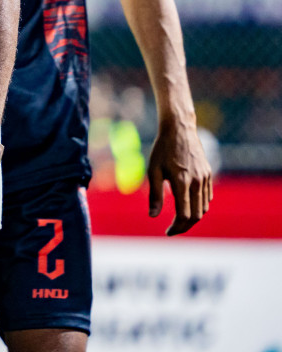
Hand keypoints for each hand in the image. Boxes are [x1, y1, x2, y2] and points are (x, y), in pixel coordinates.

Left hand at [148, 116, 213, 235]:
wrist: (179, 129)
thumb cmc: (162, 149)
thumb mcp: (153, 170)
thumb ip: (154, 194)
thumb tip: (152, 216)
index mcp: (182, 182)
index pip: (184, 215)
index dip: (176, 227)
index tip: (167, 232)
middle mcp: (197, 182)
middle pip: (197, 215)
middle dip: (185, 226)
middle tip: (173, 230)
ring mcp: (205, 178)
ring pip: (204, 208)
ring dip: (193, 217)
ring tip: (179, 220)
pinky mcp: (208, 174)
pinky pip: (207, 197)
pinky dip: (199, 206)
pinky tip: (188, 206)